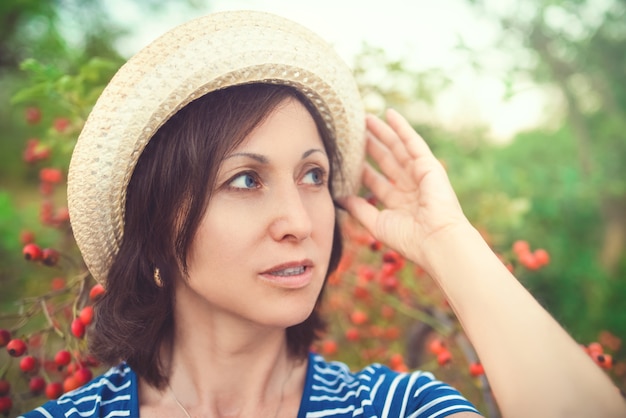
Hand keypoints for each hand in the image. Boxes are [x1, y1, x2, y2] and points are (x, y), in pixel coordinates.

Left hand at [340, 109, 468, 268]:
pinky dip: (402, 127)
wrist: (436, 241)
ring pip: (396, 148)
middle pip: (385, 160)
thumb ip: (359, 209)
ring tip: (365, 118)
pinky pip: (413, 141)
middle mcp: (409, 186)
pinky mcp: (428, 165)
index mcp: (398, 202)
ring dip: (382, 132)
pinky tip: (389, 113)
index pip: (375, 180)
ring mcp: (419, 174)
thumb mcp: (377, 223)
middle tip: (353, 131)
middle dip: (370, 146)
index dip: (361, 168)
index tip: (345, 157)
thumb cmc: (409, 239)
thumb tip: (340, 198)